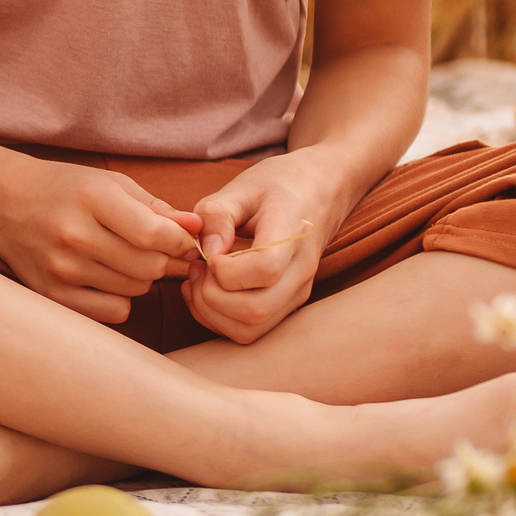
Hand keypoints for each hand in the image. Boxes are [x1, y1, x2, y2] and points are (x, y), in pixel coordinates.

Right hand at [0, 159, 203, 323]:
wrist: (2, 202)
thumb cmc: (65, 189)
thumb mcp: (111, 184)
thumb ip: (157, 208)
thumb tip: (200, 230)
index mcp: (91, 198)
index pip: (156, 235)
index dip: (182, 242)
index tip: (184, 239)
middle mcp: (74, 235)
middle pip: (149, 267)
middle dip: (164, 260)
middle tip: (158, 250)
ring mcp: (61, 268)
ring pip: (135, 289)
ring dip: (141, 277)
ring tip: (124, 258)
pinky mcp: (53, 294)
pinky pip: (114, 312)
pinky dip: (121, 298)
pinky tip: (106, 278)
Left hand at [183, 151, 341, 343]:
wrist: (318, 190)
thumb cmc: (278, 185)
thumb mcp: (242, 186)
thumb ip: (218, 215)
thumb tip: (206, 253)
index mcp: (292, 234)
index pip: (265, 270)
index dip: (226, 270)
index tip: (209, 253)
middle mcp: (301, 272)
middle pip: (256, 310)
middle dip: (211, 296)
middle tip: (197, 267)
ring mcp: (296, 293)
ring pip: (251, 329)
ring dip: (211, 312)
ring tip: (199, 278)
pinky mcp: (286, 304)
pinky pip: (250, 330)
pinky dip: (218, 319)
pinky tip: (205, 289)